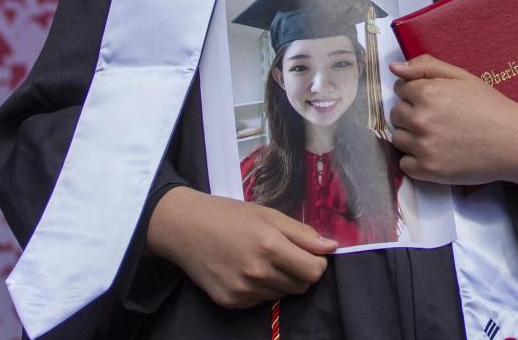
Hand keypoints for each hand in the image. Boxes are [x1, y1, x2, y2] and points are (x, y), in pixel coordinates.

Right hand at [145, 186, 336, 307]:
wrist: (186, 228)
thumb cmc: (230, 215)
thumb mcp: (269, 215)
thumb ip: (302, 234)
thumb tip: (332, 247)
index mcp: (271, 246)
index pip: (314, 271)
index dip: (317, 263)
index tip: (309, 253)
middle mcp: (258, 273)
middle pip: (301, 286)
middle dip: (300, 271)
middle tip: (284, 254)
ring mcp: (243, 290)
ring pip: (281, 294)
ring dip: (280, 280)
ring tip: (260, 259)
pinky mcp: (230, 302)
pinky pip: (261, 300)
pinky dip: (260, 288)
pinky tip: (245, 269)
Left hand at [389, 55, 517, 207]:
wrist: (514, 141)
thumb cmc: (489, 106)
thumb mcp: (461, 76)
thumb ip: (426, 67)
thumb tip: (393, 67)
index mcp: (427, 92)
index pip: (400, 89)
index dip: (416, 92)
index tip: (435, 100)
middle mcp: (420, 119)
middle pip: (396, 113)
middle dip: (412, 113)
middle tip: (438, 119)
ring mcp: (423, 146)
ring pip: (397, 138)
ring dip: (410, 136)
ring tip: (437, 136)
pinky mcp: (427, 170)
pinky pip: (404, 163)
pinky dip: (415, 160)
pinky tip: (434, 153)